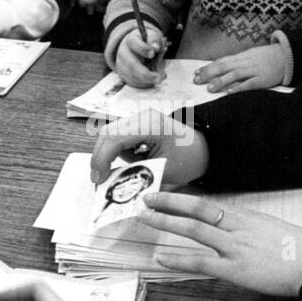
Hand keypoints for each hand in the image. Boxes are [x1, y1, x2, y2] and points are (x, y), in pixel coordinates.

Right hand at [89, 108, 208, 186]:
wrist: (203, 149)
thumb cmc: (189, 160)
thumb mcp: (162, 173)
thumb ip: (135, 176)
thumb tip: (111, 184)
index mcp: (151, 125)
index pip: (115, 138)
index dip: (101, 159)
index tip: (99, 179)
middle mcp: (142, 116)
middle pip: (107, 133)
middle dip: (99, 157)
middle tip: (99, 180)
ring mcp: (139, 117)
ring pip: (109, 134)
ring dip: (106, 154)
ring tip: (109, 174)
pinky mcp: (137, 123)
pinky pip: (117, 136)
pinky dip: (114, 151)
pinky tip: (124, 164)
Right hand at [114, 29, 167, 88]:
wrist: (133, 47)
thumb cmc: (145, 42)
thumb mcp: (152, 37)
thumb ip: (155, 41)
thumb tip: (156, 47)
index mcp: (131, 41)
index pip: (134, 44)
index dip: (143, 49)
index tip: (153, 53)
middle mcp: (123, 53)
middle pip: (132, 65)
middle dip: (146, 74)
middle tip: (159, 78)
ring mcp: (121, 65)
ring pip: (133, 76)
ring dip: (148, 80)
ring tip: (160, 77)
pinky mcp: (123, 75)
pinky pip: (133, 82)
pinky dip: (144, 83)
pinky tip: (152, 80)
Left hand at [139, 191, 301, 295]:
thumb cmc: (301, 250)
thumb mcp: (274, 230)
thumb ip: (251, 230)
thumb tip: (235, 232)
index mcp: (248, 216)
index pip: (209, 203)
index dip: (184, 199)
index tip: (167, 195)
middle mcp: (238, 226)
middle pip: (197, 209)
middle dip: (168, 203)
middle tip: (146, 198)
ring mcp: (235, 246)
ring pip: (194, 229)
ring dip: (167, 222)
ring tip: (146, 217)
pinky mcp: (235, 269)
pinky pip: (200, 261)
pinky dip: (178, 258)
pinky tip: (161, 256)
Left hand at [194, 44, 288, 92]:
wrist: (287, 56)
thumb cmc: (267, 57)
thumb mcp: (251, 55)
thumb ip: (237, 62)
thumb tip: (222, 68)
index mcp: (241, 56)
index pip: (221, 61)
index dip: (208, 67)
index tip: (196, 72)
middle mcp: (245, 62)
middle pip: (224, 67)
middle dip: (209, 73)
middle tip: (197, 80)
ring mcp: (254, 70)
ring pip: (234, 75)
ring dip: (221, 81)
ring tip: (210, 88)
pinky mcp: (262, 79)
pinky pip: (249, 84)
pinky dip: (238, 87)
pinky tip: (229, 92)